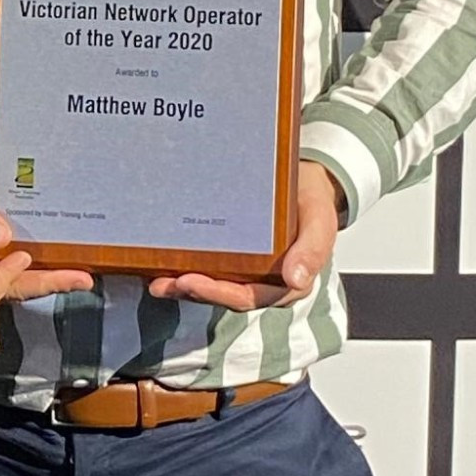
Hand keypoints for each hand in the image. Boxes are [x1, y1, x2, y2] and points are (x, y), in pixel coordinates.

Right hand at [0, 163, 93, 308]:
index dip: (2, 279)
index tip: (21, 257)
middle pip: (4, 291)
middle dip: (42, 285)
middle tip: (76, 278)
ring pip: (15, 285)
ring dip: (48, 280)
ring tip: (80, 276)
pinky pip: (16, 272)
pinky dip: (40, 269)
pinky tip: (63, 264)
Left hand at [146, 160, 342, 312]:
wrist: (306, 179)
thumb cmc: (312, 201)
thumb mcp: (319, 221)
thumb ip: (312, 250)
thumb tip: (296, 279)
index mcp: (287, 282)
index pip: (248, 296)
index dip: (218, 294)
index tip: (191, 282)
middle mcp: (263, 282)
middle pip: (223, 294)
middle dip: (193, 292)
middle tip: (165, 283)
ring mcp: (246, 270)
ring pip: (211, 284)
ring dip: (182, 286)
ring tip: (155, 281)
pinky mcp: (232, 255)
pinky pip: (207, 265)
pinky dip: (183, 267)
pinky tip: (160, 264)